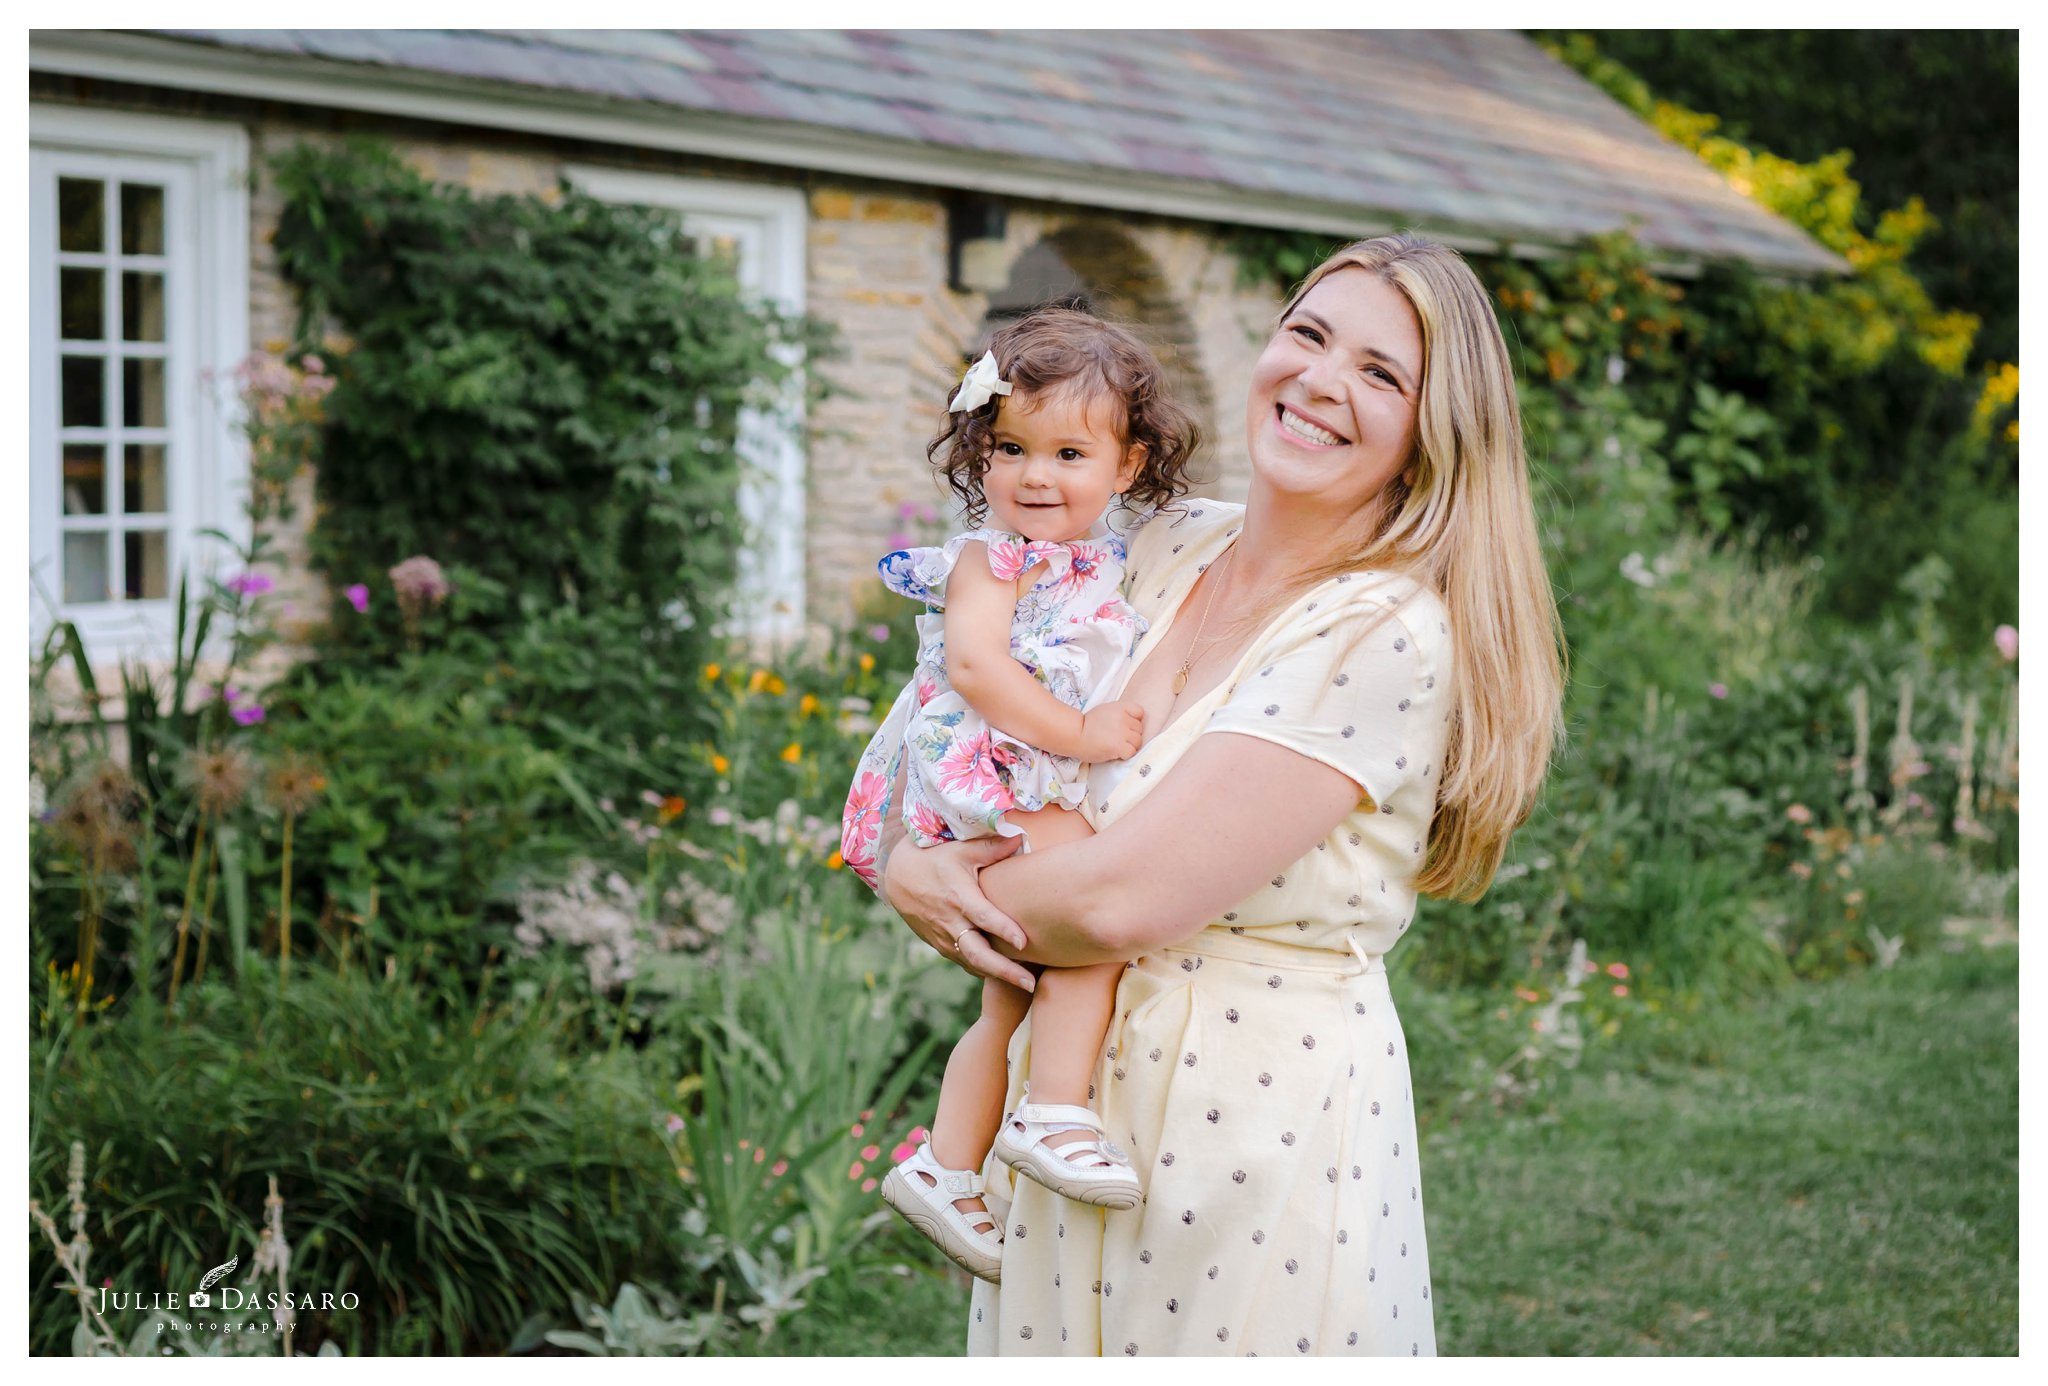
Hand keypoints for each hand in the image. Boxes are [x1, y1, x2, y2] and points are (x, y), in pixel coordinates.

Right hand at [882, 835, 1036, 990]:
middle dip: (1004, 971)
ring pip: (971, 963)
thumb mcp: (960, 849)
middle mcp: (950, 922)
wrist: (898, 877)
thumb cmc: (934, 859)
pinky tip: (1003, 977)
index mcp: (958, 897)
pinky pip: (964, 962)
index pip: (982, 917)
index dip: (1003, 929)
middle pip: (977, 954)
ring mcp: (944, 937)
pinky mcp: (940, 945)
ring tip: (1025, 986)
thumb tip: (1021, 838)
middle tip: (1030, 984)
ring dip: (997, 976)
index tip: (1023, 942)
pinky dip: (983, 971)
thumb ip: (992, 848)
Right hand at [1078, 699, 1144, 762]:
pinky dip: (1125, 755)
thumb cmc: (1088, 725)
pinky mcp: (1119, 746)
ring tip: (1116, 746)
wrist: (1075, 735)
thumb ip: (1120, 713)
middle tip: (1117, 738)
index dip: (1134, 721)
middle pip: (1139, 729)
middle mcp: (1123, 718)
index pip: (1140, 712)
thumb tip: (1133, 723)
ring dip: (1129, 746)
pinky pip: (1132, 752)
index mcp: (1120, 707)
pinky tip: (1115, 752)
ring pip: (1138, 741)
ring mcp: (1122, 732)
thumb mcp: (1105, 710)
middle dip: (1131, 735)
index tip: (1124, 726)